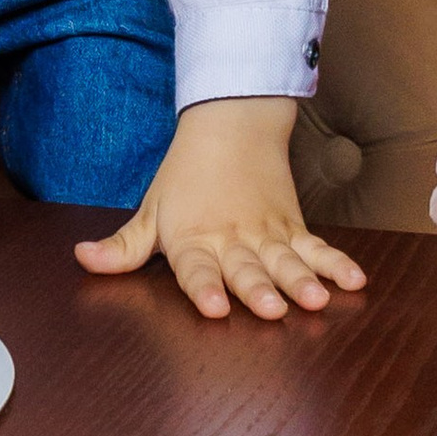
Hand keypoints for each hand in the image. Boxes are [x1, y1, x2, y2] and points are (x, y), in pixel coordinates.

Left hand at [75, 98, 365, 321]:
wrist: (231, 125)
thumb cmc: (186, 177)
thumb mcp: (151, 211)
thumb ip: (123, 247)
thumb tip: (81, 260)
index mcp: (192, 239)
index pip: (196, 268)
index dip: (204, 288)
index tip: (213, 308)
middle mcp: (231, 240)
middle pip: (245, 268)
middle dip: (258, 290)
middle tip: (271, 310)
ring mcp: (267, 234)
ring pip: (286, 260)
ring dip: (301, 280)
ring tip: (315, 300)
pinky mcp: (293, 227)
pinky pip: (317, 247)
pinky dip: (337, 263)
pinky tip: (355, 282)